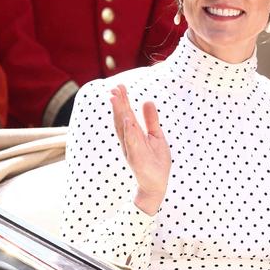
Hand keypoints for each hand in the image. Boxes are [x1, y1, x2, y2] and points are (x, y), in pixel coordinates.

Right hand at [109, 84, 170, 214]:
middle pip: (122, 118)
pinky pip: (132, 143)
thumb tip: (146, 101)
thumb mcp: (155, 136)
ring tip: (116, 98)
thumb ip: (151, 120)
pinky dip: (129, 132)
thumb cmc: (155, 160)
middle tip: (113, 88)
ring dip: (120, 113)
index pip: (126, 114)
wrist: (157, 183)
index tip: (119, 86)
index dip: (122, 101)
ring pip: (124, 128)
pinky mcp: (137, 158)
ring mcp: (132, 149)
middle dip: (118, 103)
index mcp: (133, 134)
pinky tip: (127, 120)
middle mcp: (129, 140)